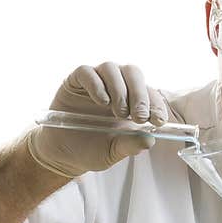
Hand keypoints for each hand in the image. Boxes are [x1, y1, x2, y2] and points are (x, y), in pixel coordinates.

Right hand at [28, 63, 168, 177]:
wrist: (62, 153)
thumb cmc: (93, 149)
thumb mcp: (115, 151)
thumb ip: (131, 144)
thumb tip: (149, 140)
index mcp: (132, 100)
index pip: (150, 94)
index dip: (156, 105)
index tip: (159, 121)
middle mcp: (116, 86)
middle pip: (133, 73)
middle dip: (140, 95)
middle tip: (140, 117)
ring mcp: (96, 81)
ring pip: (112, 69)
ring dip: (120, 90)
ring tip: (119, 113)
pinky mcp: (75, 81)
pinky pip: (87, 72)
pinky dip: (96, 85)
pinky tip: (101, 102)